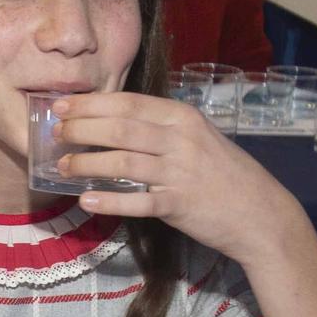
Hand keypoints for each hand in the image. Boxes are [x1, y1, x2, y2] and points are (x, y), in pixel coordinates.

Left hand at [53, 91, 307, 264]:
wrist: (261, 213)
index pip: (128, 103)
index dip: (89, 104)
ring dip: (87, 164)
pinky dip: (109, 201)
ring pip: (123, 162)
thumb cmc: (222, 173)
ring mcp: (181, 172)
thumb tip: (108, 122)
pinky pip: (138, 202)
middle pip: (120, 128)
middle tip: (55, 134)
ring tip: (63, 167)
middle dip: (81, 129)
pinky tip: (86, 201)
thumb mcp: (196, 137)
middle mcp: (181, 139)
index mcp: (182, 117)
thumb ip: (159, 128)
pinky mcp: (180, 204)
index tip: (59, 106)